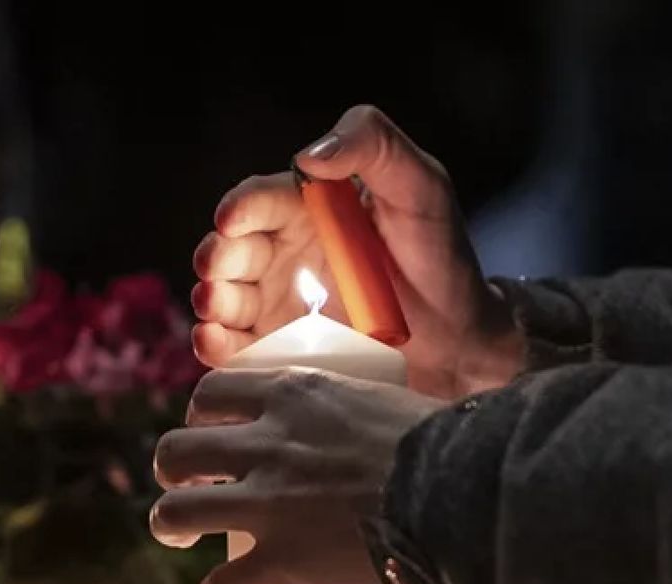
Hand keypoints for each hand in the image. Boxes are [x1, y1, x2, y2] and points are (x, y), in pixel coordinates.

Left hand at [151, 367, 441, 583]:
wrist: (463, 498)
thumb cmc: (446, 447)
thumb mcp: (385, 401)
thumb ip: (352, 409)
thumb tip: (368, 419)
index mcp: (292, 398)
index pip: (211, 393)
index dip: (201, 415)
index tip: (212, 431)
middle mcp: (266, 448)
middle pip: (176, 451)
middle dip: (172, 470)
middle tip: (186, 485)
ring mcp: (266, 508)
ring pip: (176, 513)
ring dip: (172, 524)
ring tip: (181, 533)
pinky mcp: (280, 565)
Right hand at [191, 105, 524, 399]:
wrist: (461, 334)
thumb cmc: (440, 253)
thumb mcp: (421, 183)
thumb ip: (374, 144)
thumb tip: (310, 154)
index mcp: (307, 208)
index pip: (258, 201)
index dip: (240, 208)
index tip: (232, 220)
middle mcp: (283, 253)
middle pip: (230, 251)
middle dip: (215, 258)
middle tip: (215, 269)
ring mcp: (278, 305)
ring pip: (225, 300)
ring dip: (210, 302)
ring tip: (213, 308)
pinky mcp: (280, 351)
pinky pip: (238, 348)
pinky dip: (218, 346)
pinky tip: (214, 343)